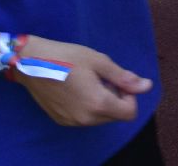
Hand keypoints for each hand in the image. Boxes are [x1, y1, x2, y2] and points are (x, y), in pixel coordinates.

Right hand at [13, 36, 150, 126]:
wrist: (29, 62)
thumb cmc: (65, 56)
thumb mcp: (98, 61)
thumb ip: (123, 77)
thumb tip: (147, 86)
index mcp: (98, 103)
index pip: (129, 112)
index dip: (130, 95)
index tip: (117, 80)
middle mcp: (86, 118)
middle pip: (115, 116)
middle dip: (115, 98)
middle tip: (100, 77)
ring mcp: (72, 121)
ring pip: (99, 118)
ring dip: (101, 103)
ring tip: (86, 82)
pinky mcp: (61, 120)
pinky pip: (84, 118)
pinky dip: (86, 106)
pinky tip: (74, 89)